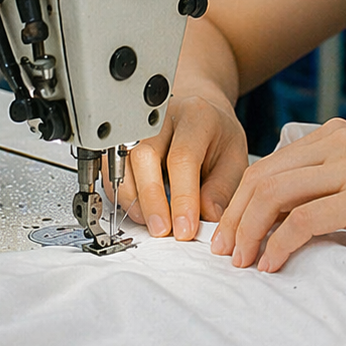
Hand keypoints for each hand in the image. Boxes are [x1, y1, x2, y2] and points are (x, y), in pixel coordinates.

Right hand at [110, 88, 248, 240]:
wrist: (201, 116)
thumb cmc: (217, 136)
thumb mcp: (234, 159)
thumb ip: (221, 189)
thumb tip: (207, 217)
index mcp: (196, 116)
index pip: (183, 157)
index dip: (182, 197)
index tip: (185, 228)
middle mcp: (162, 117)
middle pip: (144, 156)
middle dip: (152, 200)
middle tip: (163, 230)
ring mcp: (136, 127)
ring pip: (121, 164)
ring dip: (134, 201)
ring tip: (153, 221)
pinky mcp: (119, 142)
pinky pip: (111, 172)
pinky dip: (123, 197)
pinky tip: (141, 209)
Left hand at [210, 118, 345, 272]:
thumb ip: (339, 177)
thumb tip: (297, 211)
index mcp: (339, 133)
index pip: (271, 164)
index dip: (241, 199)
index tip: (231, 231)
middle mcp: (340, 142)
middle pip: (263, 177)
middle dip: (235, 217)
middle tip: (223, 251)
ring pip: (276, 195)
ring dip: (250, 232)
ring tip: (241, 261)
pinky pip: (304, 220)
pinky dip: (279, 244)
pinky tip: (273, 263)